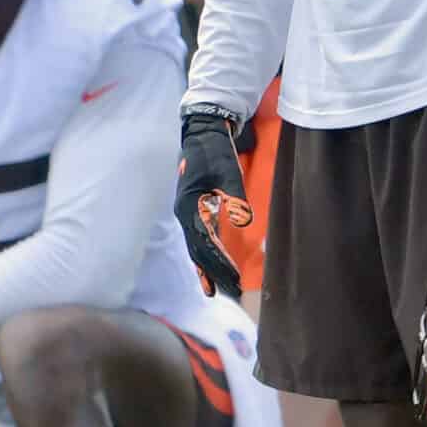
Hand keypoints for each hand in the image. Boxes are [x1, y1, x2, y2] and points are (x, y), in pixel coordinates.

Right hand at [174, 106, 248, 296]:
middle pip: (197, 250)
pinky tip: (207, 269)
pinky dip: (202, 256)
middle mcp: (184, 214)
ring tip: (215, 290)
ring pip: (194, 247)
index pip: (205, 242)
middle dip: (213, 271)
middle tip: (231, 291)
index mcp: (190, 206)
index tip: (234, 278)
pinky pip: (196, 239)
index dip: (219, 261)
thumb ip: (235, 196)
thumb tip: (242, 220)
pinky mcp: (192, 211)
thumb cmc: (215, 153)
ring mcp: (186, 213)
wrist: (201, 135)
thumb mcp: (228, 171)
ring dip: (205, 268)